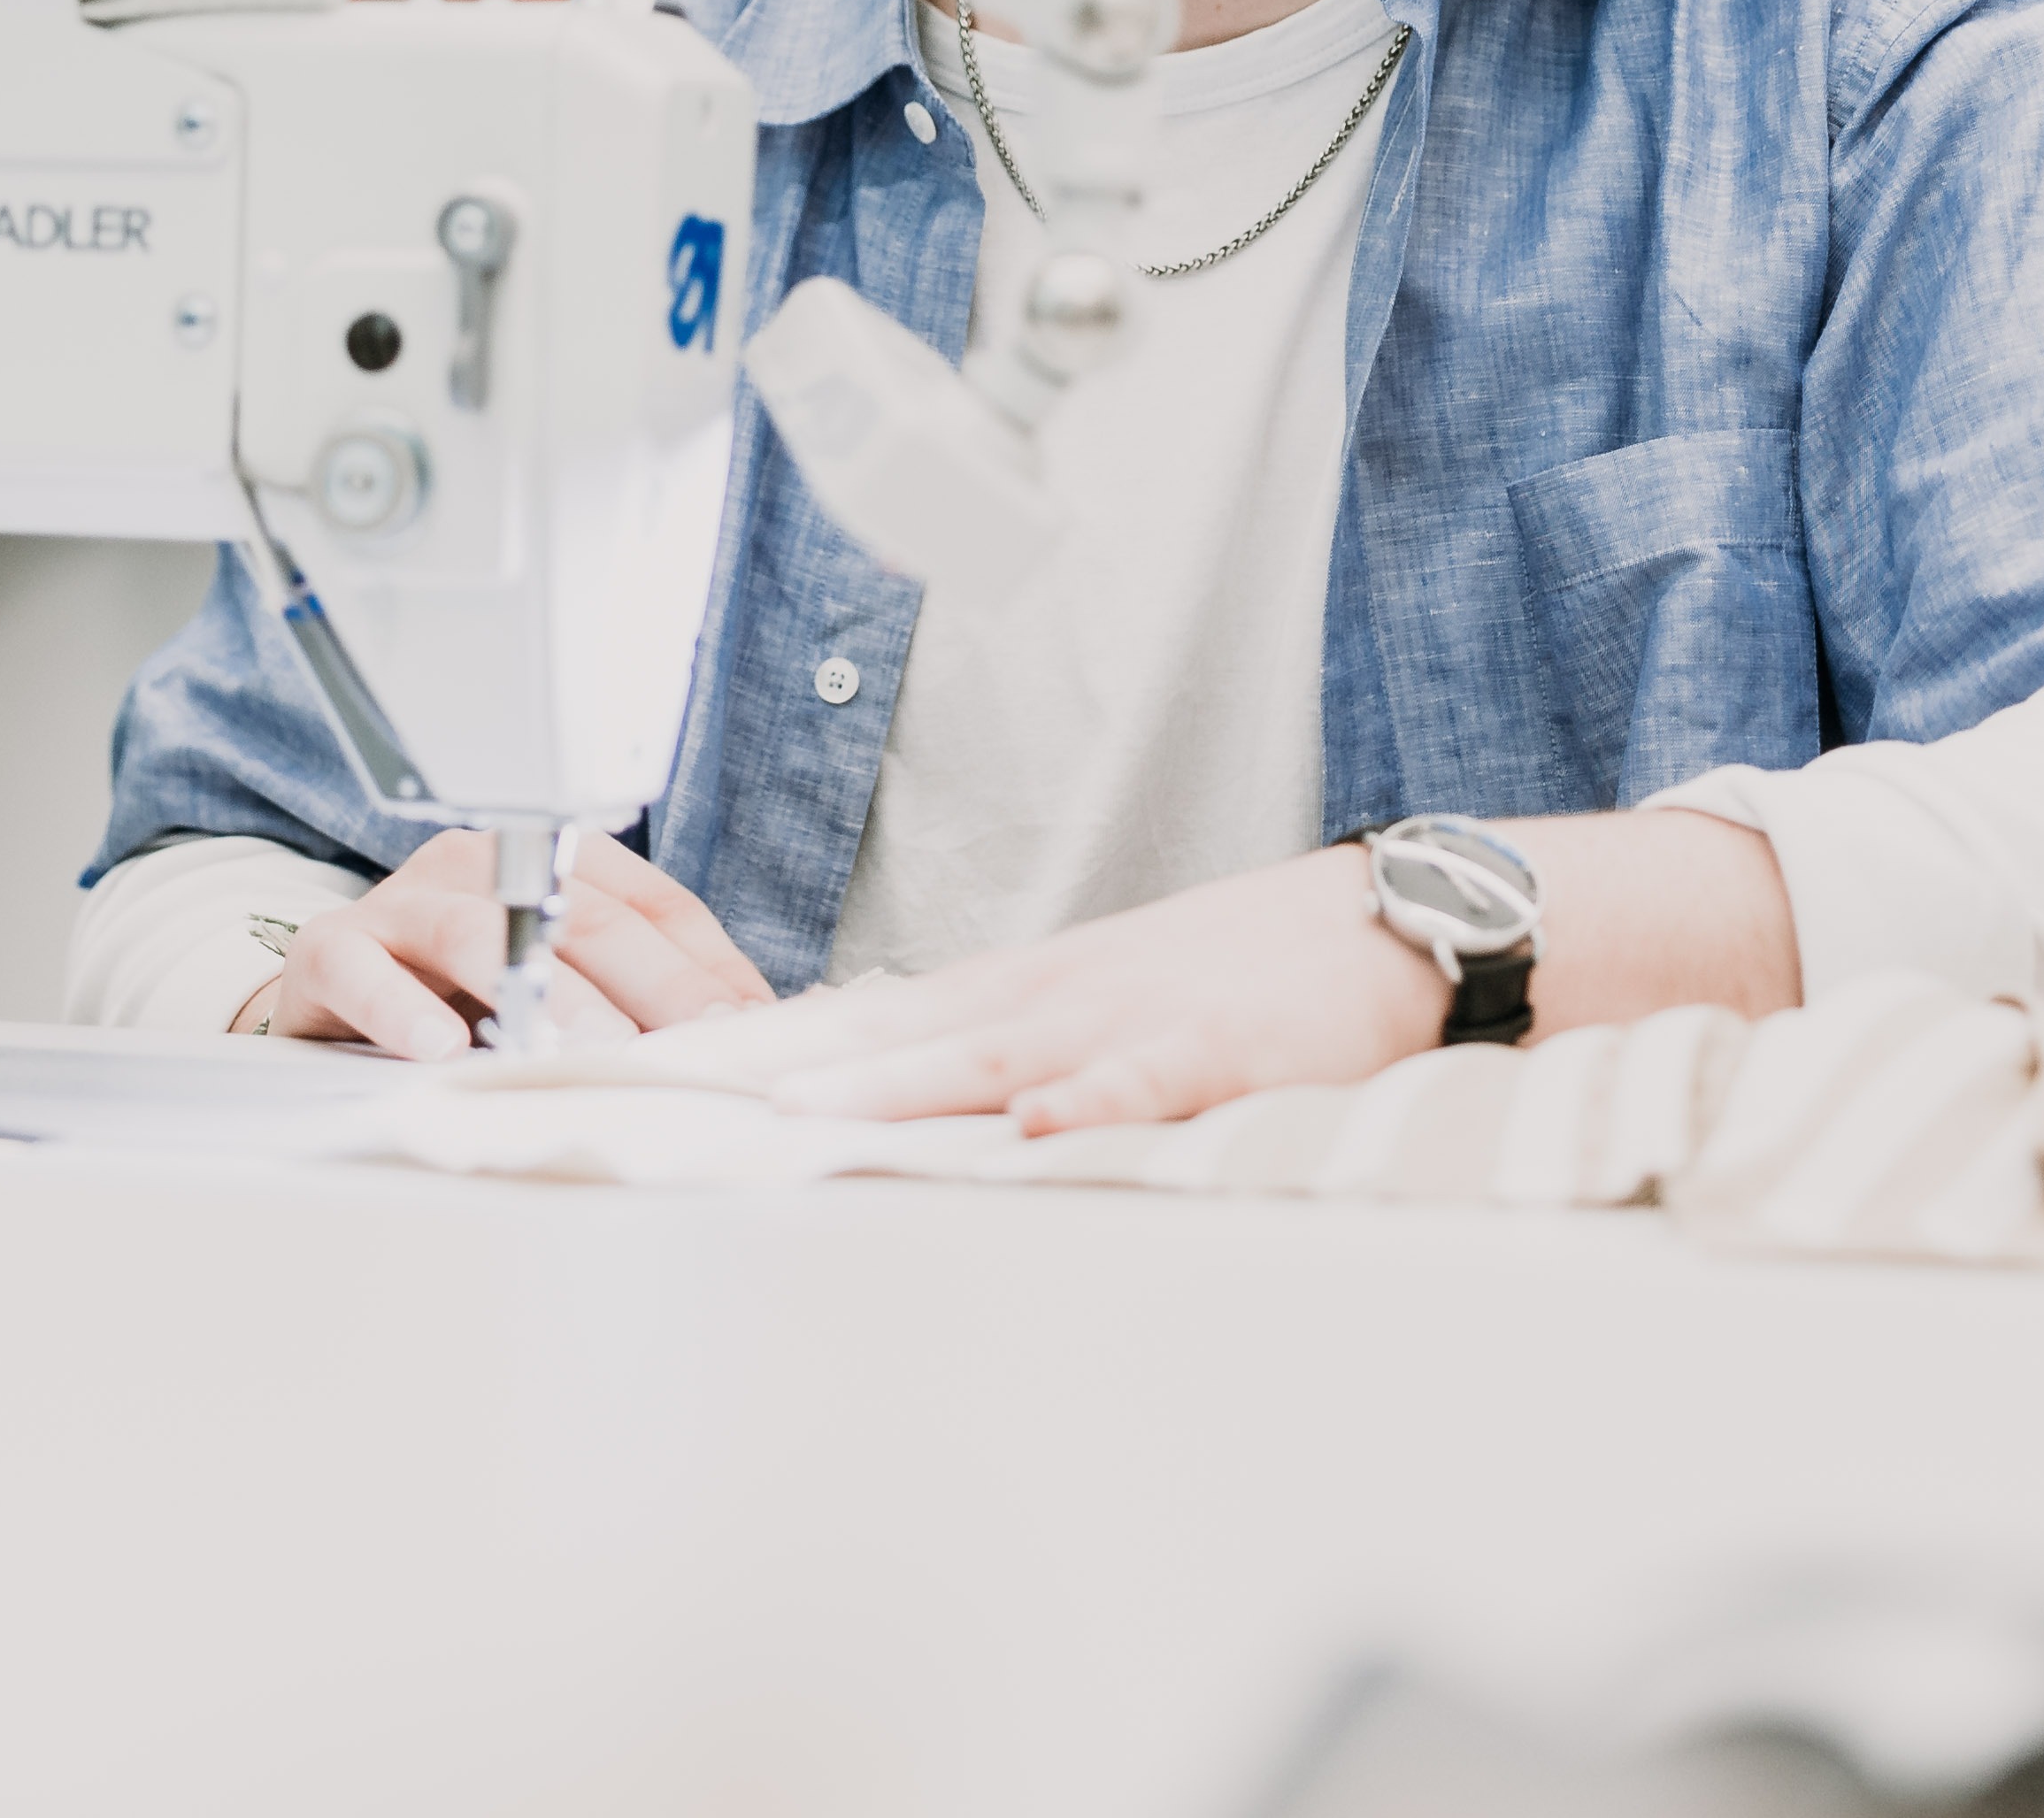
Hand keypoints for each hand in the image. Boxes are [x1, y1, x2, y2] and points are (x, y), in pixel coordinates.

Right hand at [234, 828, 780, 1057]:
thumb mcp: (558, 988)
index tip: (748, 1026)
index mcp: (548, 861)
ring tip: (584, 1050)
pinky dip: (407, 1013)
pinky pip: (368, 973)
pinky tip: (443, 1051)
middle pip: (581, 915)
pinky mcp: (331, 949)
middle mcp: (480, 865)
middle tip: (691, 1045)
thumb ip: (637, 1000)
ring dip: (544, 996)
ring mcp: (403, 902)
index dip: (704, 964)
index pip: (650, 901)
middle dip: (650, 986)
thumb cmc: (458, 997)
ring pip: (483, 933)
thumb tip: (744, 1033)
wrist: (328, 1005)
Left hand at [607, 811, 1798, 1134]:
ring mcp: (1134, 1014)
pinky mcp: (1225, 1045)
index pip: (854, 1018)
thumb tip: (888, 1104)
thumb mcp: (1103, 999)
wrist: (1401, 920)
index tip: (643, 1078)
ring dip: (896, 1084)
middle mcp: (1053, 995)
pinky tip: (1035, 1123)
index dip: (747, 1049)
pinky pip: (1147, 1077)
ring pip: (992, 1049)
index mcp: (1019, 989)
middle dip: (776, 1069)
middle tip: (667, 1100)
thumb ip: (997, 1052)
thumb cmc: (1250, 975)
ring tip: (801, 1116)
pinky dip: (1091, 1100)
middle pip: (889, 1032)